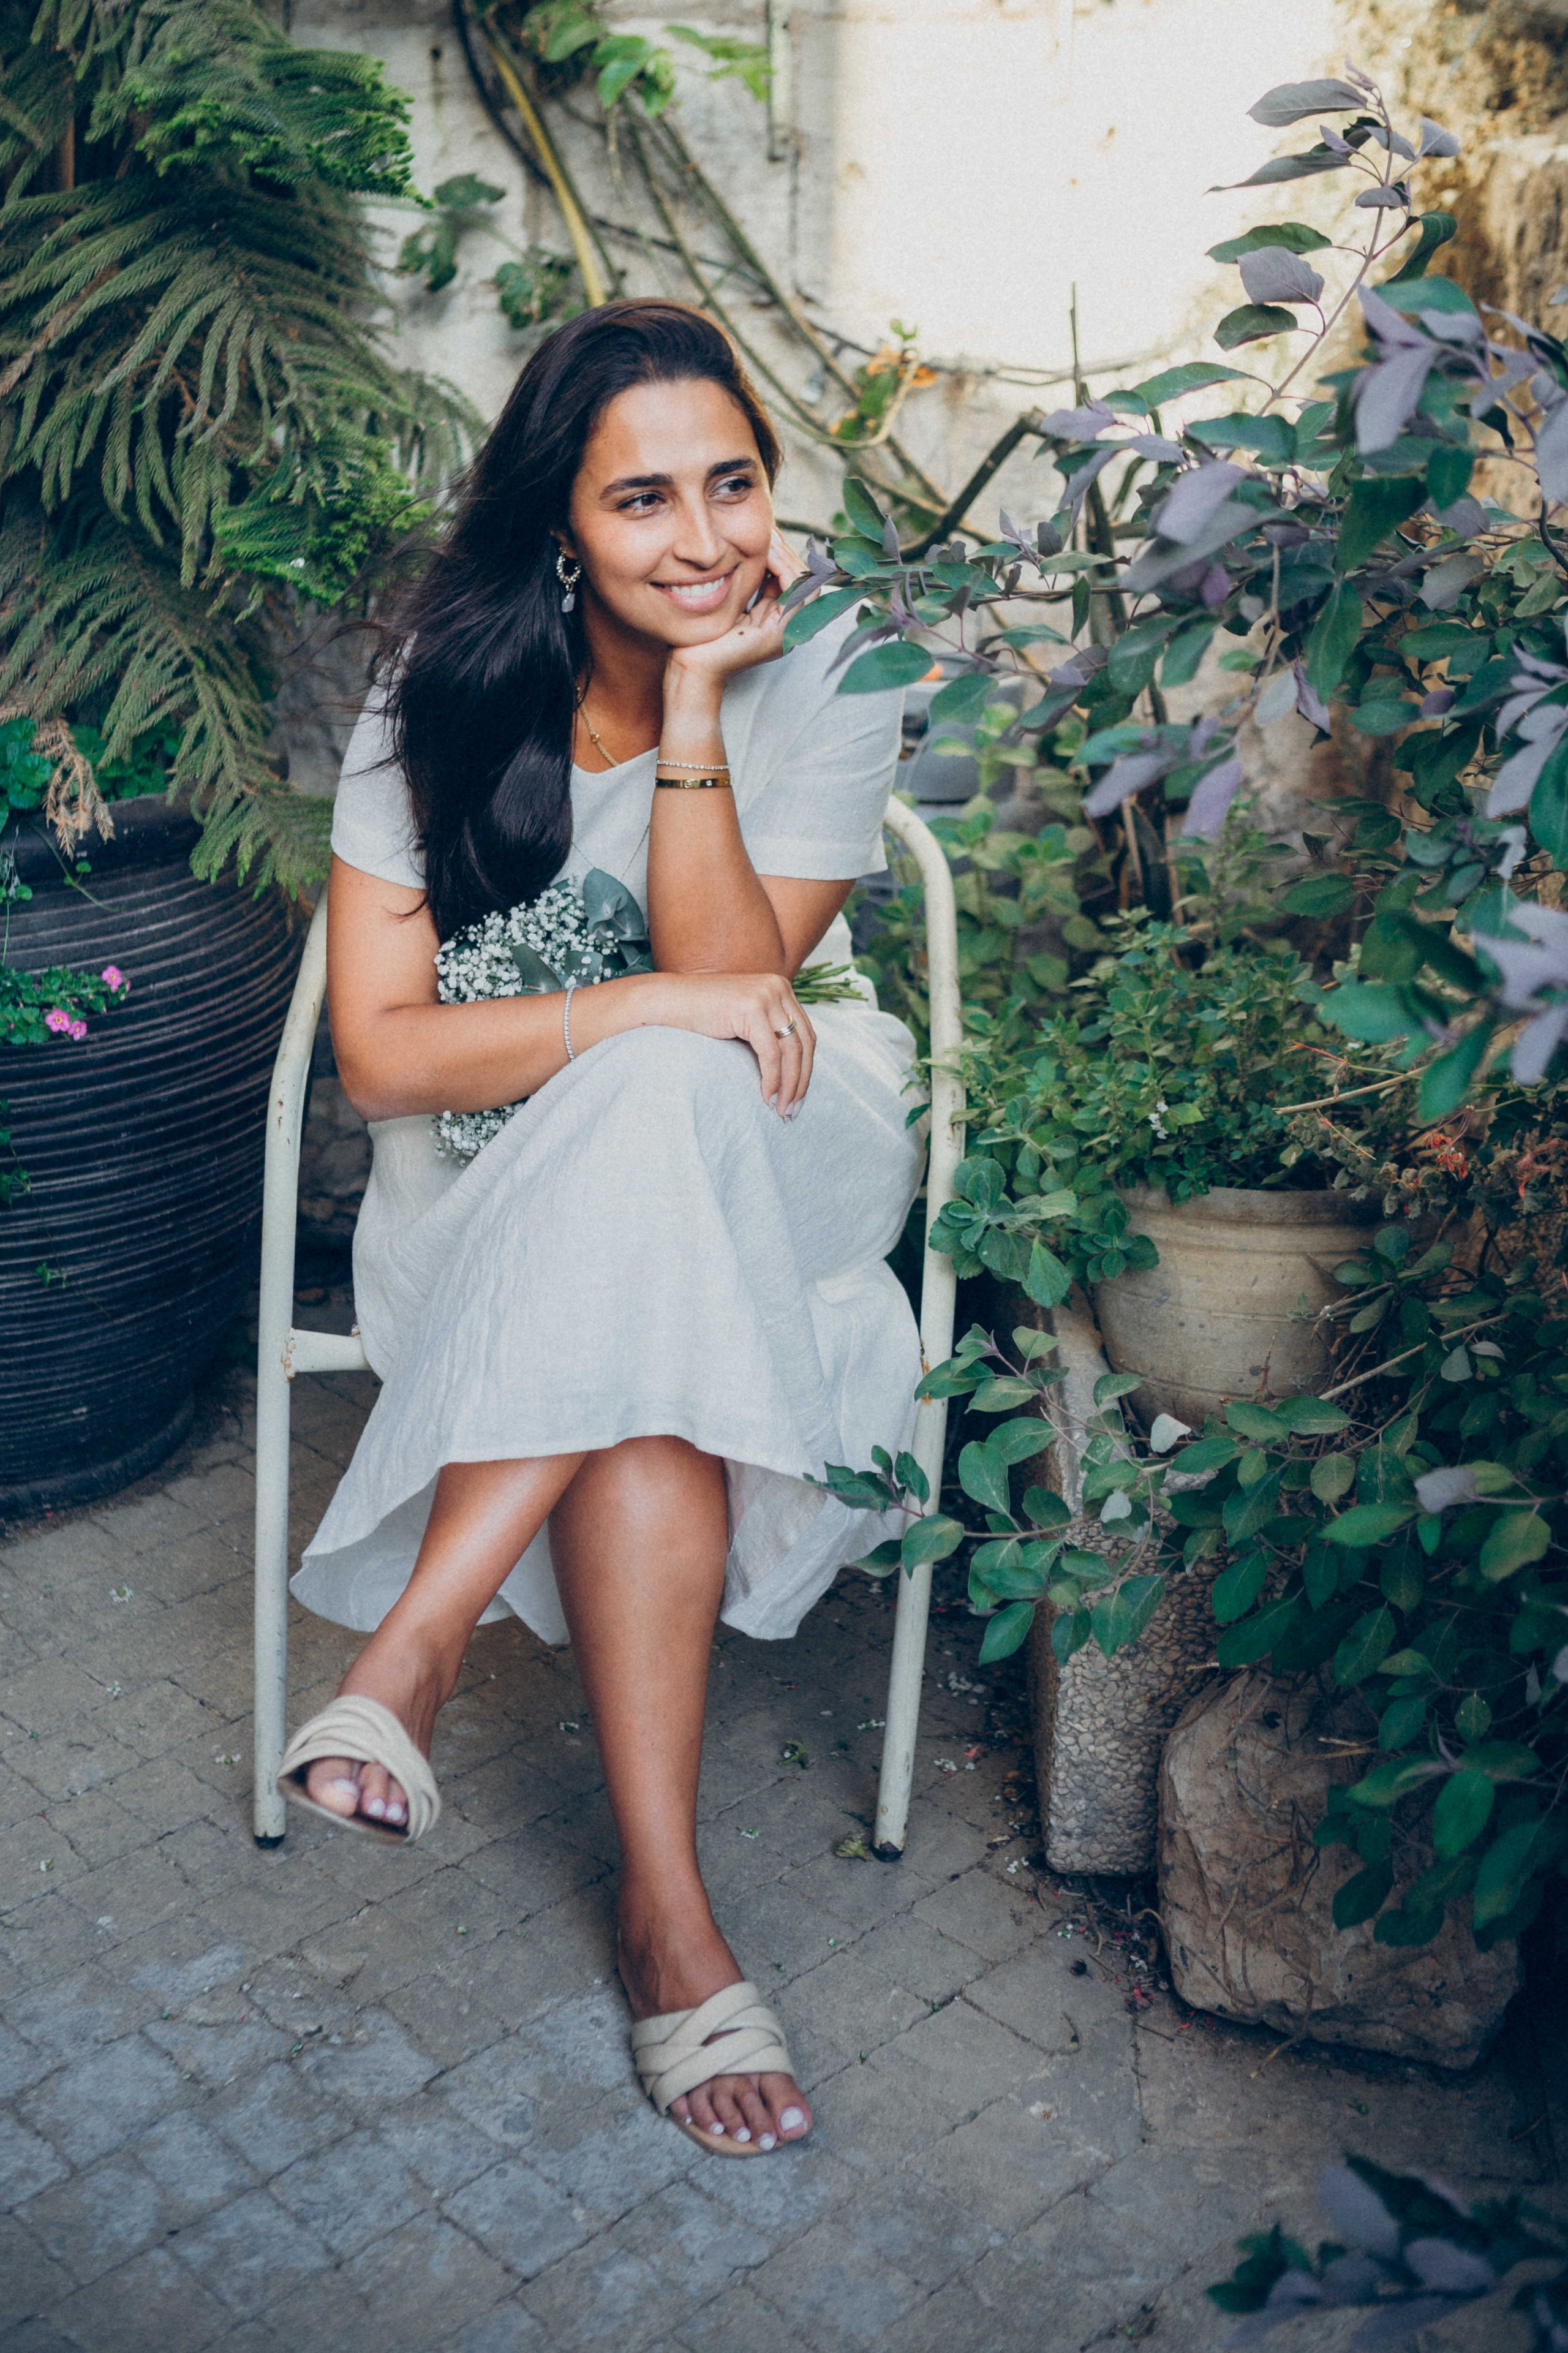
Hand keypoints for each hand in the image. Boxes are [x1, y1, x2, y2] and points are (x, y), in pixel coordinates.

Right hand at [648, 966, 815, 1115]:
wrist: (668, 1001)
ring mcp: (765, 995)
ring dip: (789, 1084)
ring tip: (781, 1108)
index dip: (805, 1068)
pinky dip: (772, 1079)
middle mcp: (778, 987)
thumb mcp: (744, 1019)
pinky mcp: (751, 1008)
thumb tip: (793, 1070)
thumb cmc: (701, 1015)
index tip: (798, 1096)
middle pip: (803, 1042)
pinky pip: (771, 1053)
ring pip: (791, 1050)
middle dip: (801, 1080)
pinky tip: (766, 1096)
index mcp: (780, 987)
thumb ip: (768, 1031)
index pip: (805, 1033)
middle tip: (793, 1109)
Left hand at [663, 532, 805, 702]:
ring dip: (788, 556)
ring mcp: (787, 633)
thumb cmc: (700, 634)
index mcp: (776, 619)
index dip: (783, 553)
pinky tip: (765, 554)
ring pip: (807, 583)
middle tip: (769, 529)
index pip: (793, 578)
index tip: (766, 532)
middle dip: (789, 550)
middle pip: (806, 578)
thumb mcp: (730, 599)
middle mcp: (788, 627)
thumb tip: (755, 547)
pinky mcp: (780, 635)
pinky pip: (796, 592)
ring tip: (768, 538)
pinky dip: (785, 568)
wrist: (690, 666)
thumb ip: (746, 581)